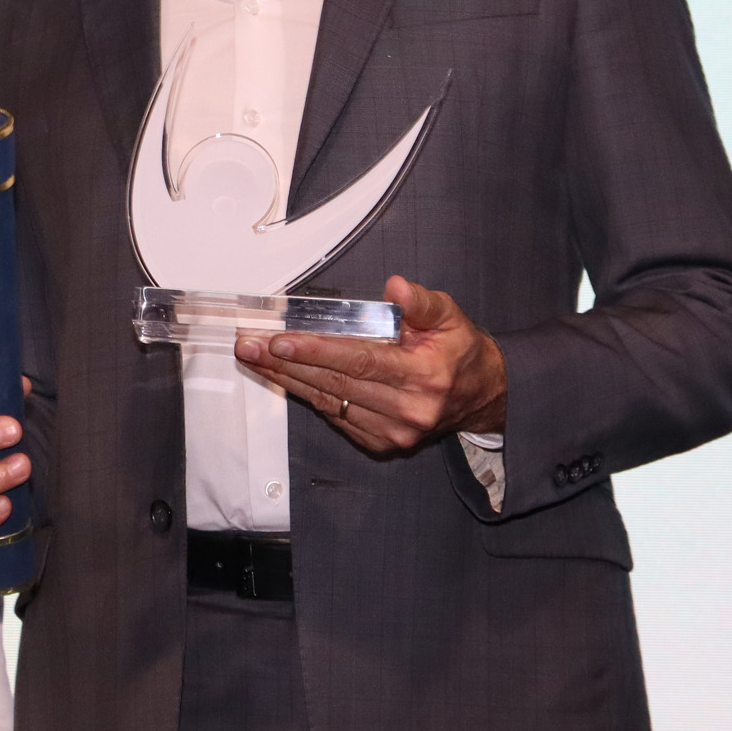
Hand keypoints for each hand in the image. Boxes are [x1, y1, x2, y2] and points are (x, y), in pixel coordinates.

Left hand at [236, 276, 504, 455]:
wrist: (482, 397)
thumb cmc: (460, 351)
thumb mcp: (450, 316)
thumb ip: (422, 303)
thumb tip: (395, 287)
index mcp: (423, 376)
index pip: (360, 361)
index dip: (317, 351)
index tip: (280, 340)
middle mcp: (407, 409)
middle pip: (335, 384)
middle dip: (287, 363)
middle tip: (249, 346)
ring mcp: (393, 432)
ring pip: (329, 402)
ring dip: (288, 379)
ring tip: (255, 359)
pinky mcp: (381, 443)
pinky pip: (336, 416)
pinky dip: (308, 395)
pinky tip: (285, 377)